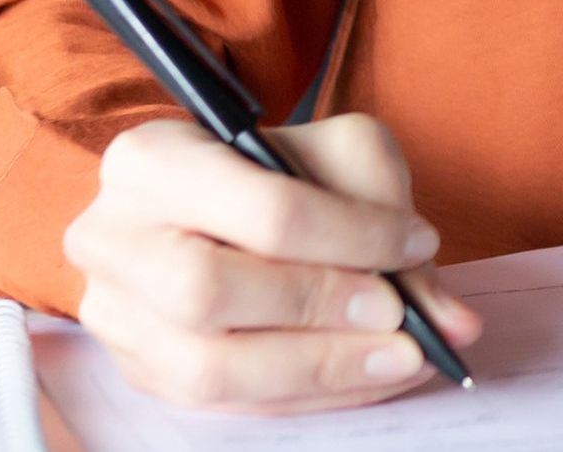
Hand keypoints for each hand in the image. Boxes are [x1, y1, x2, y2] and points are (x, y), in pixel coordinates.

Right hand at [62, 113, 486, 414]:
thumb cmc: (275, 169)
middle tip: (395, 314)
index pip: (261, 209)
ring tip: (399, 357)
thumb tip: (451, 323)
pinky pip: (223, 404)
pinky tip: (363, 376)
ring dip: (318, 369)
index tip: (418, 243)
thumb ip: (391, 221)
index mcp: (151, 160)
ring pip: (208, 367)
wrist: (210, 197)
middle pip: (206, 293)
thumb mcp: (337, 158)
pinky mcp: (137, 369)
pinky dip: (306, 396)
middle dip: (316, 308)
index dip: (351, 236)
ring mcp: (114, 313)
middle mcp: (111, 238)